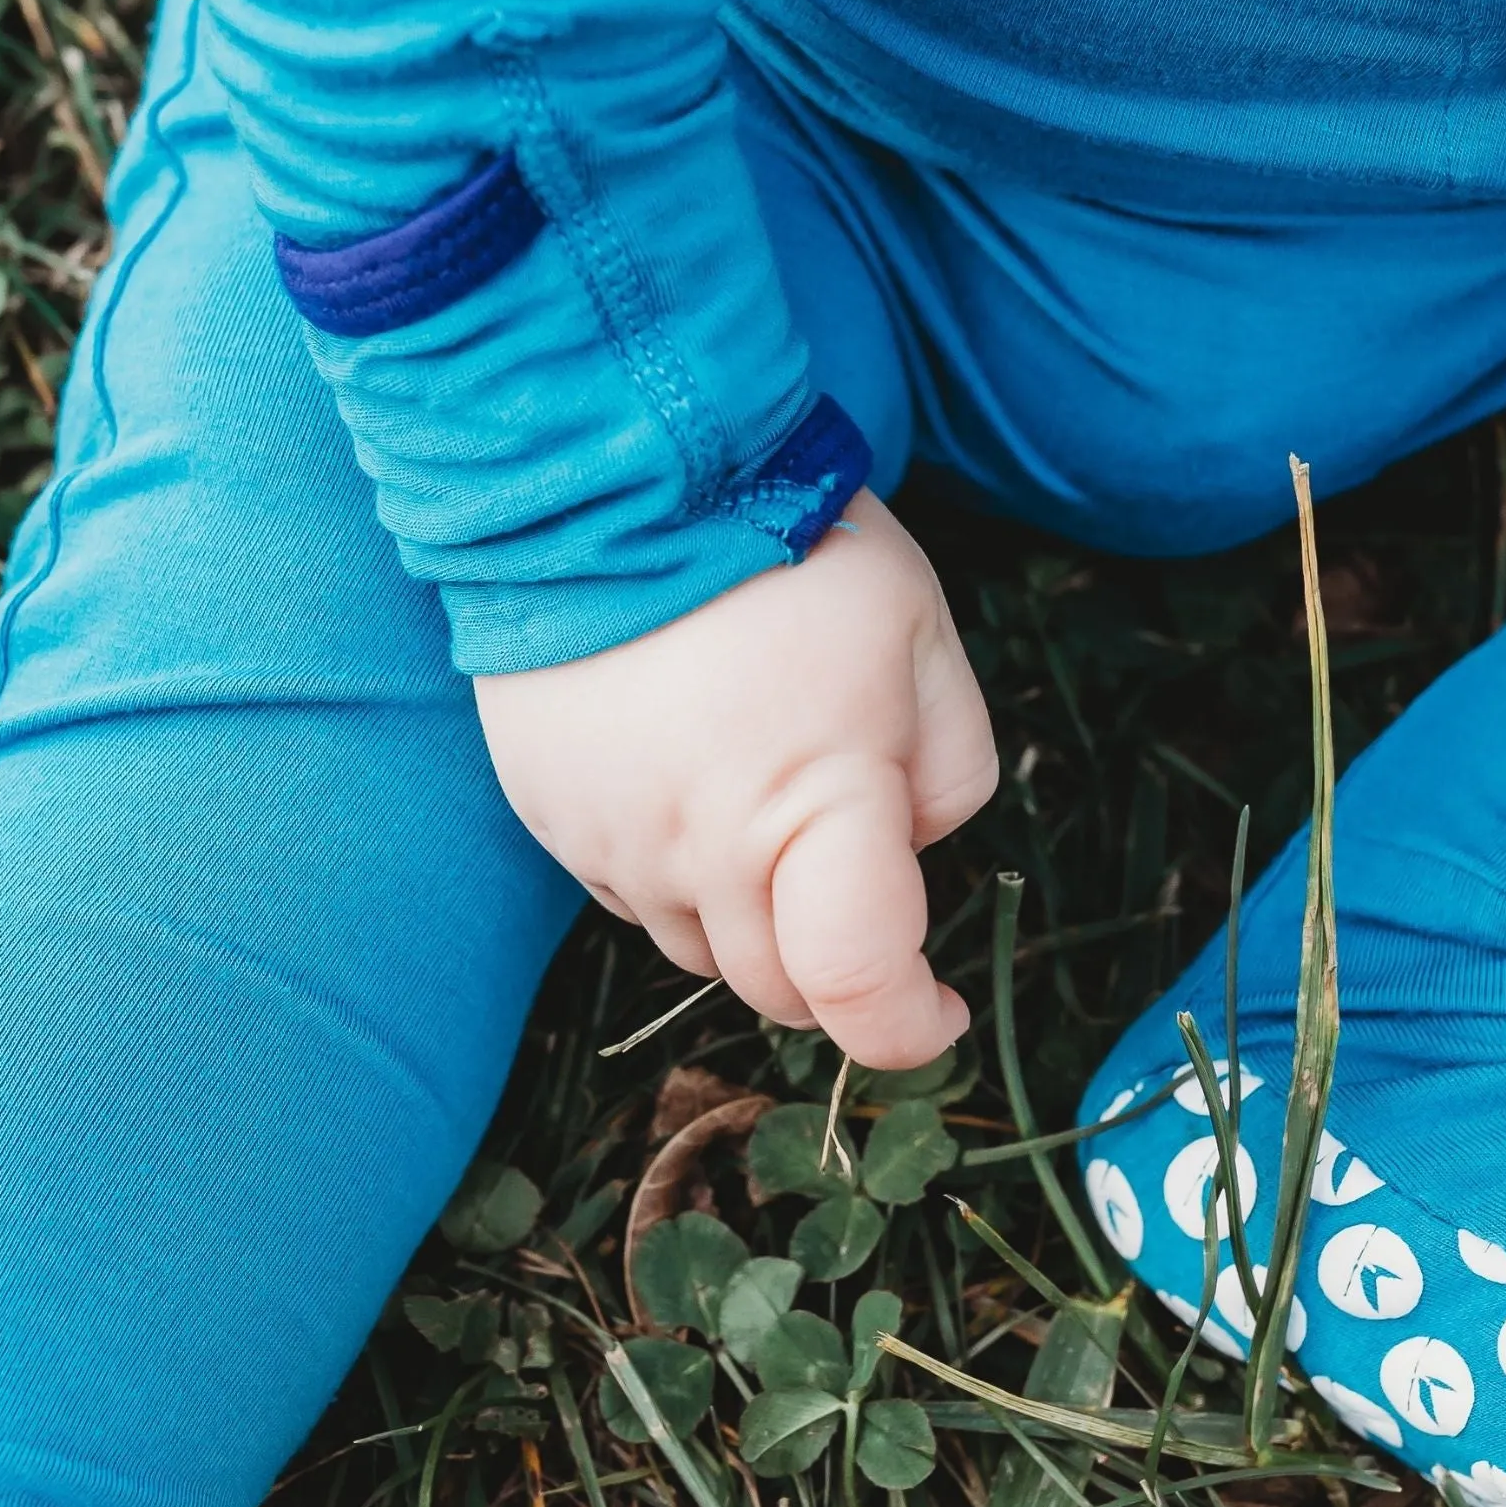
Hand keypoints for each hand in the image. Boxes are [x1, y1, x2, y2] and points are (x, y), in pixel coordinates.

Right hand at [471, 492, 996, 1068]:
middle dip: (833, 970)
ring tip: (766, 810)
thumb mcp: (923, 634)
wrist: (609, 478)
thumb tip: (913, 847)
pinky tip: (691, 784)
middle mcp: (703, 854)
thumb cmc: (785, 547)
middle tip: (861, 890)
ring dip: (750, 921)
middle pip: (777, 990)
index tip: (936, 1012)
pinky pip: (629, 896)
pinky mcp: (554, 823)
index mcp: (813, 810)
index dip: (908, 1028)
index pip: (857, 986)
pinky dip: (676, 875)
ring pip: (699, 951)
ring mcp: (616, 846)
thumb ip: (950, 768)